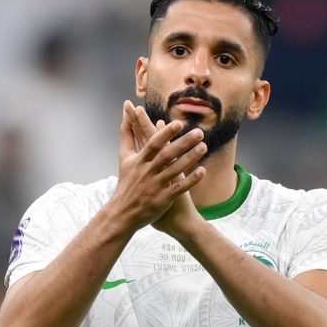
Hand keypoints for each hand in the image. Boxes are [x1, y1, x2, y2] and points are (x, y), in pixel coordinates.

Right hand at [106, 100, 206, 233]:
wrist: (122, 213)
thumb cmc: (126, 182)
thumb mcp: (124, 158)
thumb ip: (126, 135)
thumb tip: (125, 113)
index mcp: (139, 161)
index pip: (153, 145)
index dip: (165, 133)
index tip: (179, 123)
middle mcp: (147, 172)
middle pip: (167, 155)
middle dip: (183, 143)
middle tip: (199, 132)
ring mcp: (155, 186)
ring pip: (175, 170)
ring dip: (190, 158)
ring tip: (204, 146)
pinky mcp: (162, 200)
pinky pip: (179, 189)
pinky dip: (191, 180)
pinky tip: (203, 171)